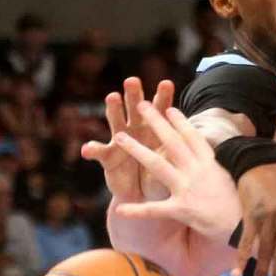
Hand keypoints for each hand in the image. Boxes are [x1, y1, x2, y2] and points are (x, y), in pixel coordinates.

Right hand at [80, 78, 173, 202]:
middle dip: (134, 94)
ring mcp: (120, 140)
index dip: (163, 97)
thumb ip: (175, 151)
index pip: (160, 110)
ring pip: (116, 121)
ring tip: (112, 97)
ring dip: (114, 108)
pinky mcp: (108, 156)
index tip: (167, 83)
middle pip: (135, 107)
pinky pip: (99, 151)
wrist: (143, 195)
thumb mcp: (171, 164)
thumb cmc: (161, 175)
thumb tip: (188, 141)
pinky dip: (92, 150)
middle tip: (133, 81)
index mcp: (155, 128)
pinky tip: (87, 149)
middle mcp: (136, 128)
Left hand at [110, 102, 241, 241]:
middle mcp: (197, 171)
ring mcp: (188, 189)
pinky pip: (155, 209)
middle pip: (172, 142)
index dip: (180, 122)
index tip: (169, 108)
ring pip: (157, 164)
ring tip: (119, 137)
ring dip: (136, 150)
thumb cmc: (239, 205)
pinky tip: (120, 209)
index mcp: (210, 163)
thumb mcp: (229, 178)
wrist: (244, 227)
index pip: (192, 137)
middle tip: (141, 105)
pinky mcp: (182, 209)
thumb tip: (208, 156)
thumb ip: (214, 166)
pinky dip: (137, 210)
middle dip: (155, 122)